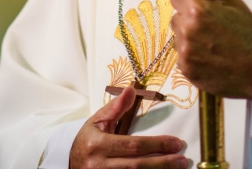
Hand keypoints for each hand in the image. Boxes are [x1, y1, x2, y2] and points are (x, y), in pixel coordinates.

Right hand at [69, 87, 185, 168]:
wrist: (69, 162)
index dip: (156, 144)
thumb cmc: (87, 140)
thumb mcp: (97, 121)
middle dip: (162, 163)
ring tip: (178, 168)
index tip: (176, 143)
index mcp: (98, 145)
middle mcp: (99, 165)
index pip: (132, 145)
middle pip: (136, 166)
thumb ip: (115, 107)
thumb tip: (131, 90)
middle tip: (182, 160)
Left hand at [170, 0, 251, 97]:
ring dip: (190, 40)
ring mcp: (185, 52)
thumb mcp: (235, 6)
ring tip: (211, 46)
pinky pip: (183, 58)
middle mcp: (187, 30)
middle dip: (187, 20)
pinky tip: (210, 59)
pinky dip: (193, 58)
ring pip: (179, 39)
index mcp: (197, 10)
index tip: (190, 3)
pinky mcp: (187, 70)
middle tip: (206, 28)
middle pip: (176, 18)